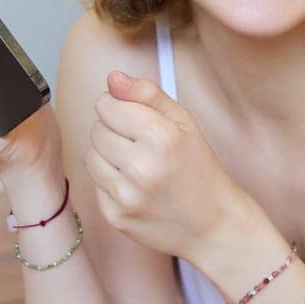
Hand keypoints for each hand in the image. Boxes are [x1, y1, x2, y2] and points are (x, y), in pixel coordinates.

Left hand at [86, 70, 250, 260]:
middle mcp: (142, 167)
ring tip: (135, 163)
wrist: (213, 225)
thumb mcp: (185, 123)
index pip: (107, 105)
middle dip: (113, 130)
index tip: (132, 115)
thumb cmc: (200, 168)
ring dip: (107, 155)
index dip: (117, 106)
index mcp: (162, 137)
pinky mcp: (116, 216)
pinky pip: (95, 184)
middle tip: (139, 142)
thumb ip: (147, 94)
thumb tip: (112, 77)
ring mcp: (127, 195)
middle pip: (97, 130)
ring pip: (90, 156)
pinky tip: (135, 186)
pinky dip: (110, 181)